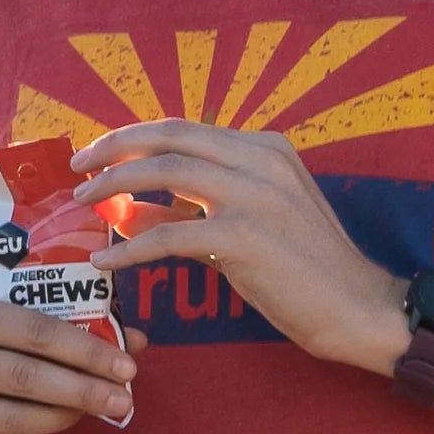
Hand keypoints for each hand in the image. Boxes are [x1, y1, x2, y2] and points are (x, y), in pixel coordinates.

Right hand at [0, 293, 143, 433]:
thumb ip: (67, 328)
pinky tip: (52, 424)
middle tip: (124, 399)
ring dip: (64, 417)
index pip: (36, 330)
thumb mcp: (6, 324)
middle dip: (84, 390)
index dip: (87, 350)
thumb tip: (136, 341)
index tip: (128, 366)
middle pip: (26, 376)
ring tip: (95, 411)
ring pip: (14, 417)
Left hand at [70, 120, 402, 362]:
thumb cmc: (310, 269)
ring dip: (113, 186)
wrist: (357, 306)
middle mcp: (260, 159)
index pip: (185, 127)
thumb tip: (140, 207)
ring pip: (163, 172)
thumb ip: (206, 204)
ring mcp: (253, 194)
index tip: (100, 152)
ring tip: (83, 204)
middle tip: (77, 167)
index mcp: (266, 148)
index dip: (135, 136)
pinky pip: (168, 234)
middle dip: (114, 147)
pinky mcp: (244, 236)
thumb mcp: (262, 216)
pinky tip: (107, 262)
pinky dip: (130, 247)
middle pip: (168, 136)